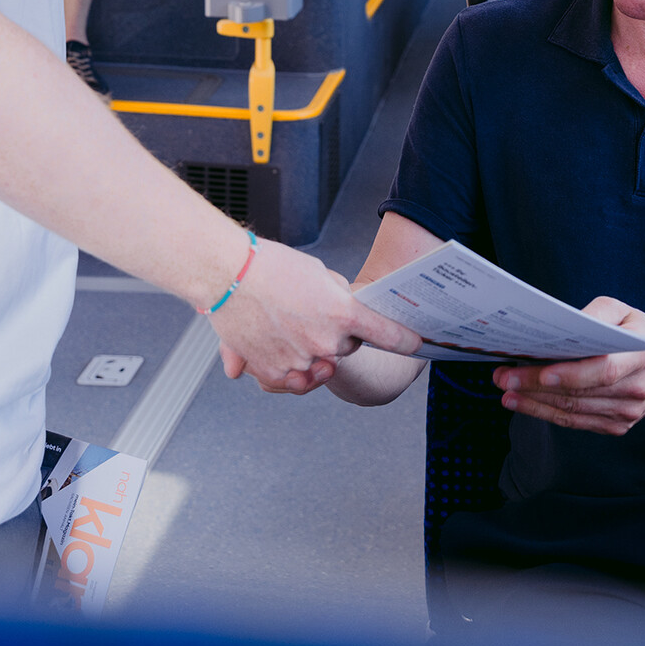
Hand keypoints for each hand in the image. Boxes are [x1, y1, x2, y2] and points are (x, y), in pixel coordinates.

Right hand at [213, 238, 421, 393]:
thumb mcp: (316, 271)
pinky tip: (274, 341)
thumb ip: (337, 295)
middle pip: (347, 347)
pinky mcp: (274, 373)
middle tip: (311, 312)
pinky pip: (292, 379)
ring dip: (310, 350)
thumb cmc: (268, 266)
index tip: (417, 344)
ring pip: (319, 364)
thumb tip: (344, 307)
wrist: (227, 274)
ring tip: (286, 324)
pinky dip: (287, 366)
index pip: (387, 334)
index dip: (405, 341)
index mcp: (341, 313)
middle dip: (337, 333)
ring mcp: (300, 362)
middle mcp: (325, 342)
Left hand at [492, 297, 644, 436]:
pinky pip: (577, 422)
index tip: (540, 370)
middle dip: (536, 386)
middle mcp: (634, 390)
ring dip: (535, 403)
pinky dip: (548, 414)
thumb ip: (599, 313)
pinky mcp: (616, 426)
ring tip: (505, 391)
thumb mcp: (627, 312)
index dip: (571, 374)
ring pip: (574, 411)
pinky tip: (524, 404)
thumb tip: (569, 323)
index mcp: (639, 357)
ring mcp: (626, 413)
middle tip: (503, 376)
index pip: (603, 370)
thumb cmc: (641, 334)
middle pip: (580, 393)